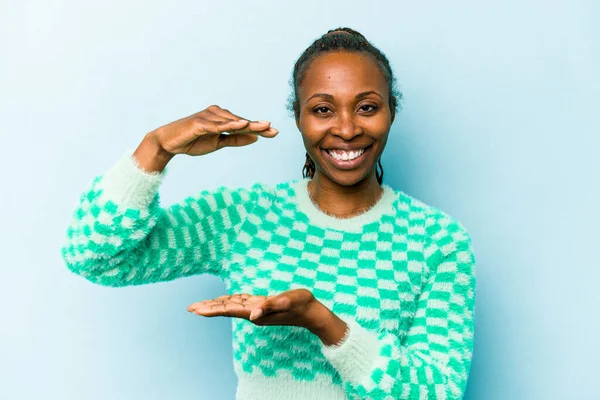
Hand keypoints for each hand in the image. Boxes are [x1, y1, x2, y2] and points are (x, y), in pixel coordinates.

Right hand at [148, 104, 278, 156]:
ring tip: (263, 127)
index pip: (244, 125)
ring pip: (231, 122)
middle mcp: (217, 114)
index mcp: (223, 119)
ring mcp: (209, 117)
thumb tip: (255, 138)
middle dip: (257, 126)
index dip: (259, 129)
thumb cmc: (193, 141)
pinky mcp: (199, 123)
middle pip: (241, 121)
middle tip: (273, 129)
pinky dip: (229, 124)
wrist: (170, 143)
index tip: (275, 132)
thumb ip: (235, 140)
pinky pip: (217, 125)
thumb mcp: (218, 143)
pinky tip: (241, 125)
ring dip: (247, 125)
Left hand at [187, 288, 322, 329]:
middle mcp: (254, 312)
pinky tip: (224, 299)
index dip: (211, 309)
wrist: (312, 313)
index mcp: (256, 311)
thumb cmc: (301, 305)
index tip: (195, 310)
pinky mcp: (263, 305)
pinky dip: (230, 300)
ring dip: (216, 305)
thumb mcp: (287, 301)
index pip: (228, 310)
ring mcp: (258, 309)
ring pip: (232, 306)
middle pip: (226, 309)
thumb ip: (270, 306)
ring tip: (201, 305)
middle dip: (208, 308)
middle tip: (190, 308)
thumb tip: (252, 315)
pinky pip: (241, 303)